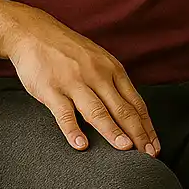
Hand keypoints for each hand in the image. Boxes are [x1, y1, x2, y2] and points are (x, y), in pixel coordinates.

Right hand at [4, 7, 159, 155]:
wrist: (33, 32)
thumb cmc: (68, 51)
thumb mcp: (99, 60)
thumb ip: (114, 83)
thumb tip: (132, 112)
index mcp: (112, 70)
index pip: (136, 103)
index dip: (147, 127)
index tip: (155, 147)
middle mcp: (97, 76)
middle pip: (122, 109)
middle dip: (138, 134)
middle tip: (148, 156)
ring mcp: (74, 82)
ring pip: (97, 111)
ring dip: (113, 131)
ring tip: (125, 149)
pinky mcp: (51, 89)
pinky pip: (64, 113)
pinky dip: (72, 130)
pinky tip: (80, 145)